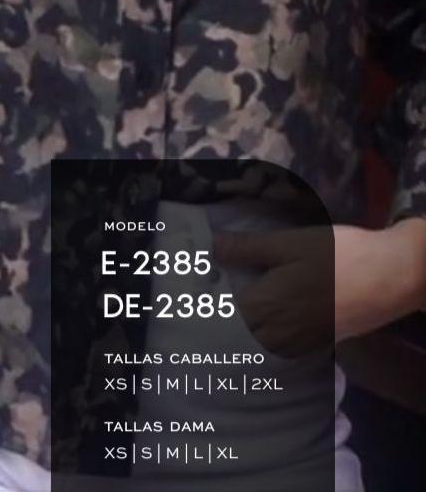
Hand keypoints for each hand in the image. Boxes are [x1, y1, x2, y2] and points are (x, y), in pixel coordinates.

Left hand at [214, 219, 425, 353]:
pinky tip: (271, 302)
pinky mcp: (324, 336)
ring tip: (229, 296)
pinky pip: (289, 334)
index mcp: (271, 311)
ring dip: (248, 320)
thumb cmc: (338, 257)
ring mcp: (306, 338)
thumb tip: (210, 248)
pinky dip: (275, 322)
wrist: (394, 276)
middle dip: (223, 316)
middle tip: (200, 296)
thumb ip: (248, 248)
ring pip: (267, 334)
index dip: (205, 306)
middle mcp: (285, 334)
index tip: (187, 295)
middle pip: (244, 330)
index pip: (225, 318)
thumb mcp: (289, 244)